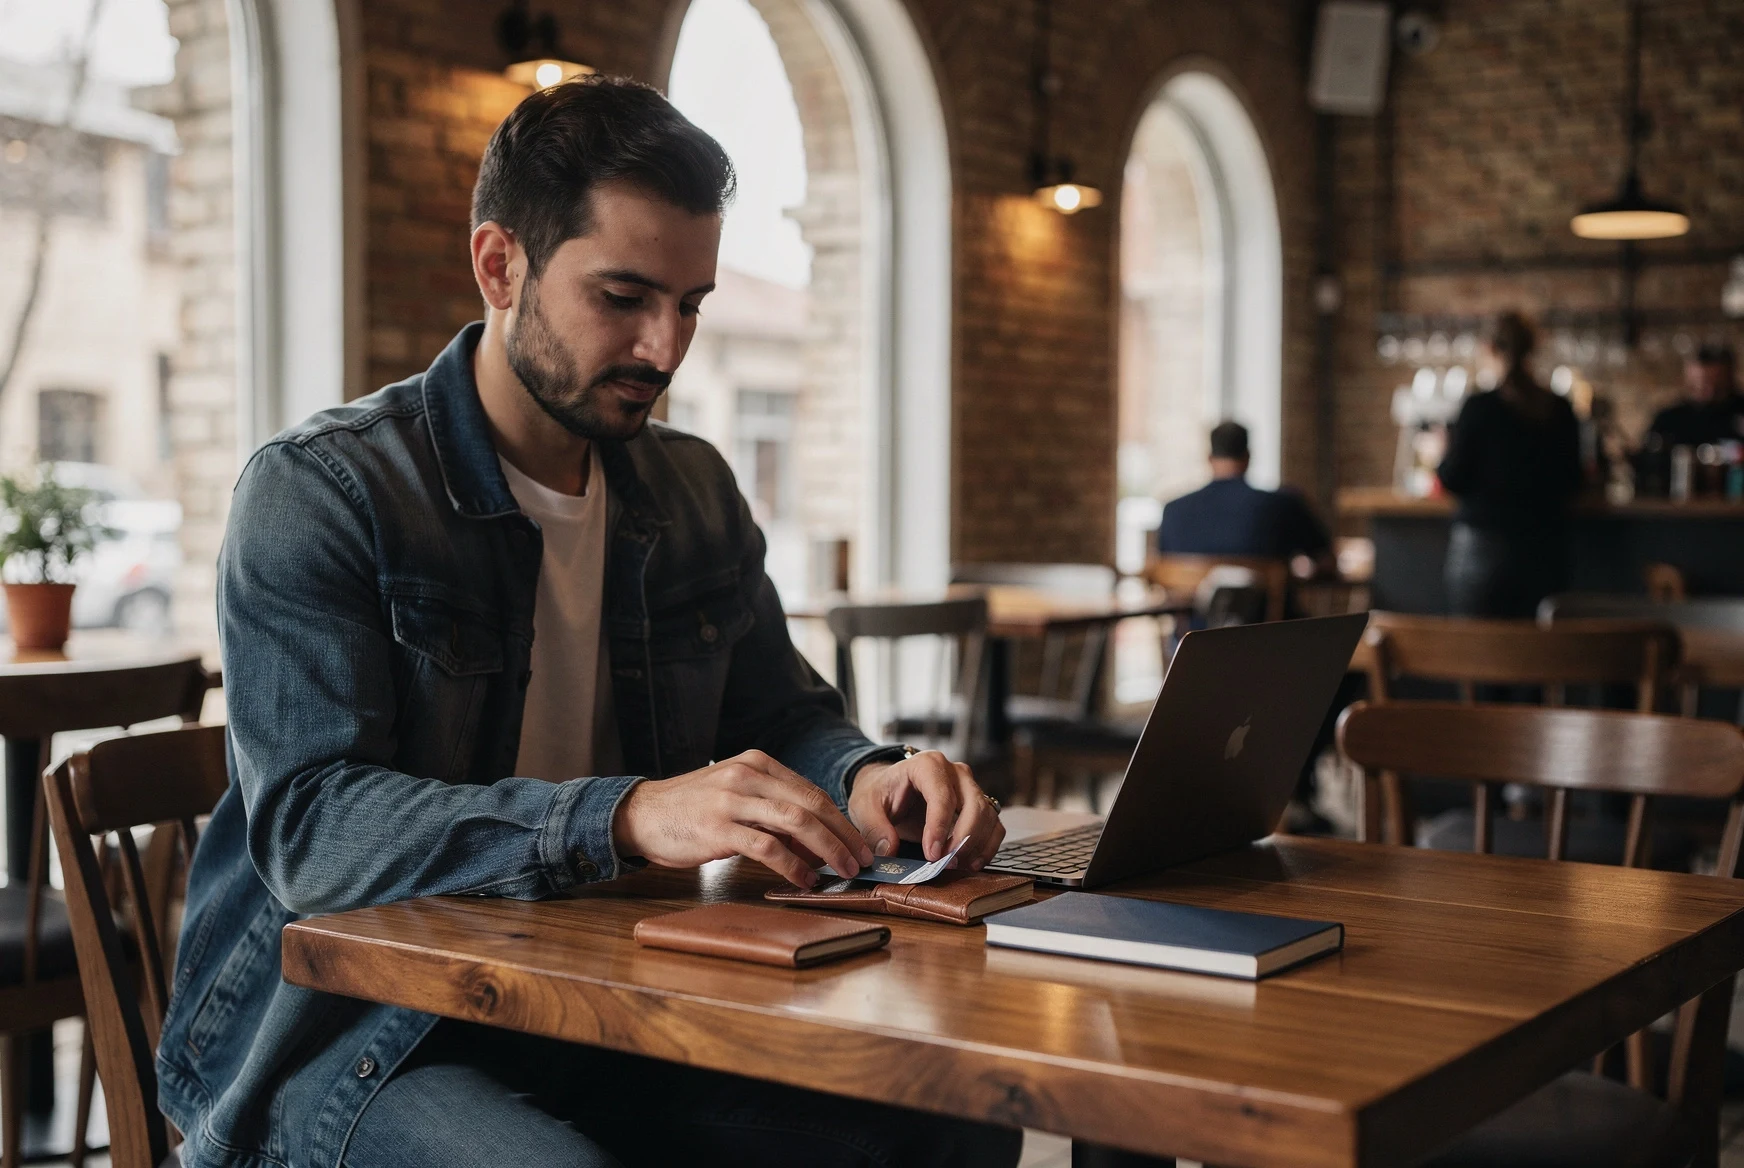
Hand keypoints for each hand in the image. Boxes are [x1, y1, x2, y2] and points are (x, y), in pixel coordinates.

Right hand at [612, 751, 872, 887]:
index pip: (811, 791)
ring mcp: (733, 800)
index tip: (859, 843)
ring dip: (827, 849)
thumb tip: (814, 841)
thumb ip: (771, 810)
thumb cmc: (691, 809)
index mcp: (757, 763)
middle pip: (811, 804)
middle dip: (843, 834)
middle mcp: (748, 775)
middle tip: (861, 859)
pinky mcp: (718, 828)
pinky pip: (767, 847)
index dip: (840, 819)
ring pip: (796, 822)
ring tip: (842, 870)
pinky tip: (805, 880)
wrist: (641, 813)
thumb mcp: (735, 795)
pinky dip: (793, 865)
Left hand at [847, 751, 1004, 870]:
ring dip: (976, 845)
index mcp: (927, 765)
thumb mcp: (865, 806)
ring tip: (955, 865)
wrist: (889, 789)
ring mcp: (970, 787)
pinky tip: (971, 863)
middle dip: (963, 838)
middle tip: (946, 863)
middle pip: (973, 804)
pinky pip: (994, 826)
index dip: (939, 826)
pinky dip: (987, 846)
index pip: (942, 795)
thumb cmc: (879, 794)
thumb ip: (874, 828)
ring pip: (988, 815)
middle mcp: (955, 772)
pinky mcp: (978, 805)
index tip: (931, 854)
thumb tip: (889, 850)